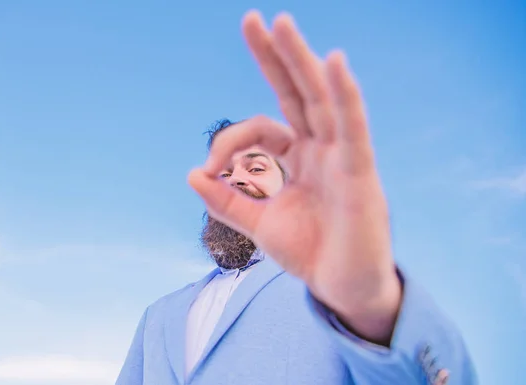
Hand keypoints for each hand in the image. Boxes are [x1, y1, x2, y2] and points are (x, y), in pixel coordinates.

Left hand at [188, 11, 400, 341]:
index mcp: (299, 158)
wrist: (341, 288)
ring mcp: (343, 157)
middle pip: (298, 92)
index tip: (210, 169)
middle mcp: (322, 149)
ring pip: (322, 99)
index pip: (261, 128)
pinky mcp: (361, 173)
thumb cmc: (310, 252)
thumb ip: (226, 201)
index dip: (229, 141)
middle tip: (254, 19)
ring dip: (302, 60)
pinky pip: (353, 127)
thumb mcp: (258, 225)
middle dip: (276, 56)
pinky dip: (344, 95)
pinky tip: (333, 62)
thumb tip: (191, 173)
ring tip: (280, 23)